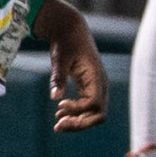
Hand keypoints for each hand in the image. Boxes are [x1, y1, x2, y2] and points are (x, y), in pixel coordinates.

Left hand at [41, 0, 105, 131]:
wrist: (70, 30)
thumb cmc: (66, 42)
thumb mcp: (60, 58)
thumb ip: (58, 77)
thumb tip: (54, 97)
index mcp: (96, 76)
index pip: (94, 103)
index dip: (78, 110)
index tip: (59, 107)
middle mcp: (100, 85)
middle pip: (98, 114)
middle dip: (80, 123)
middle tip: (58, 126)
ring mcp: (97, 88)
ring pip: (94, 114)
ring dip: (78, 122)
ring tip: (58, 124)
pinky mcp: (89, 89)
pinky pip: (88, 108)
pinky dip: (76, 115)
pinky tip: (60, 114)